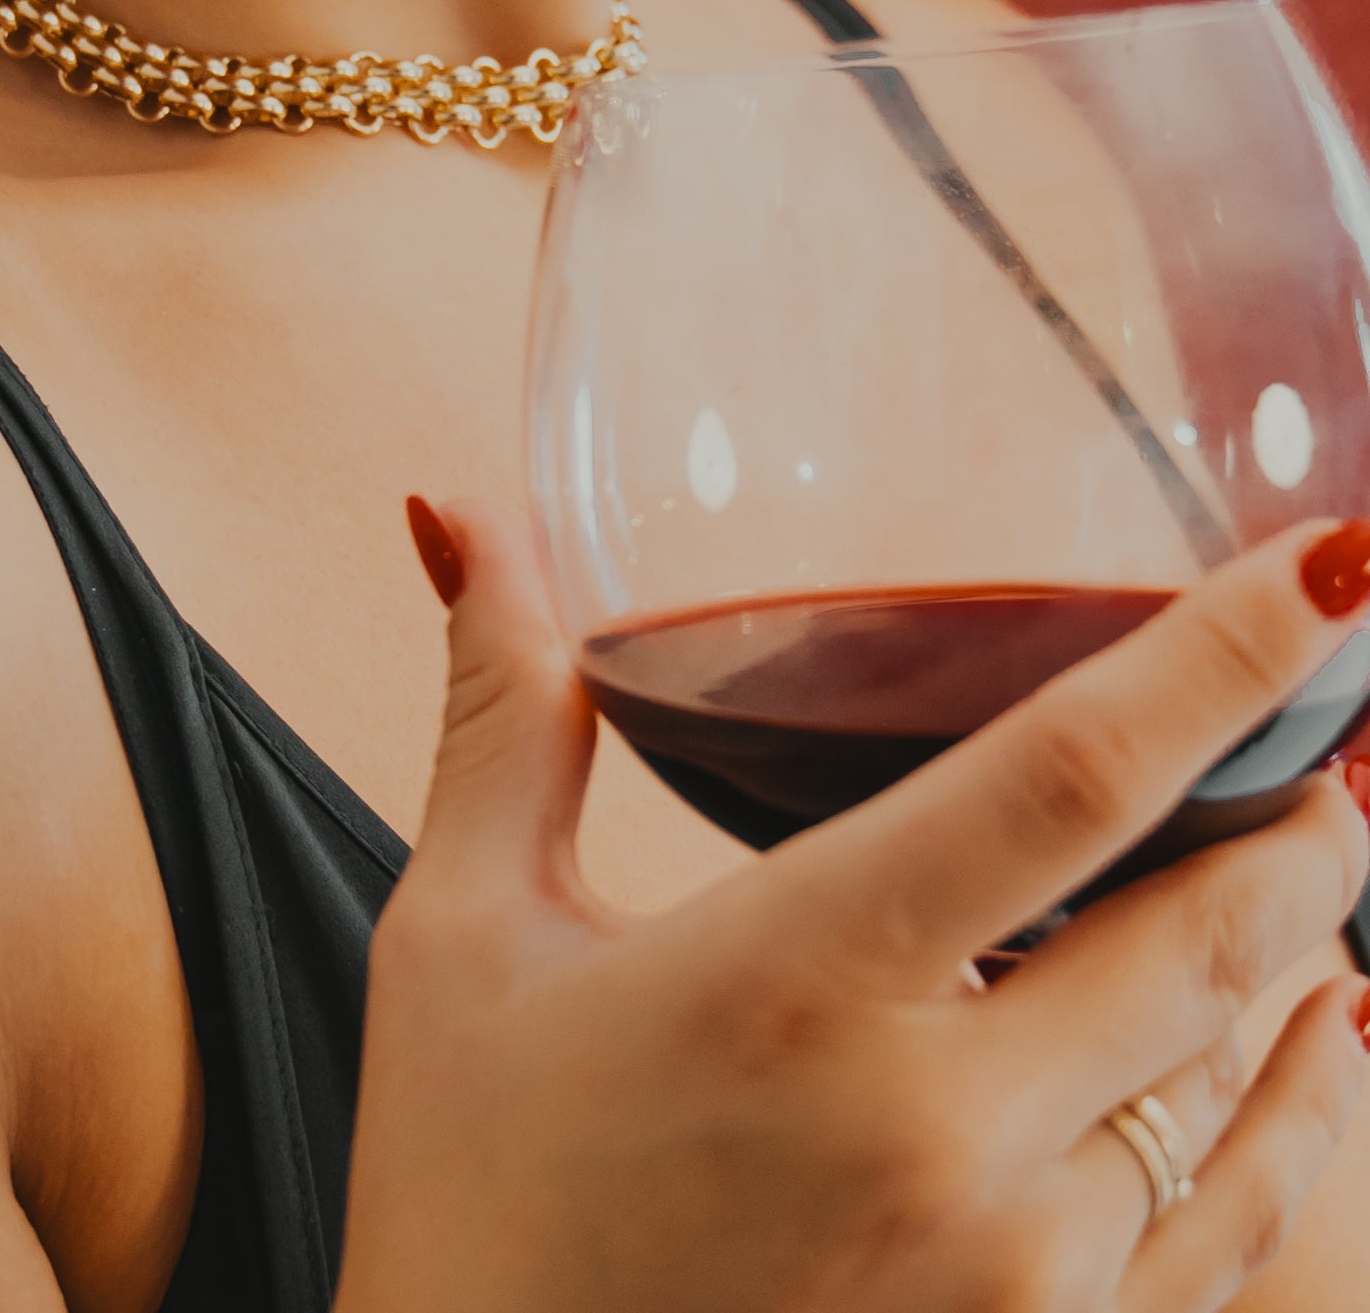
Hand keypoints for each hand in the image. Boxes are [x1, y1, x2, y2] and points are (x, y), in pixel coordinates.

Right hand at [335, 506, 1369, 1312]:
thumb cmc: (467, 1188)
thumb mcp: (464, 929)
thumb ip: (502, 706)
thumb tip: (460, 507)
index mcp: (795, 979)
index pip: (1067, 779)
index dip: (1219, 654)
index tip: (1335, 562)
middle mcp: (942, 1133)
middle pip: (1207, 931)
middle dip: (1297, 813)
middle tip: (1326, 722)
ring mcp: (1016, 1282)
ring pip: (1240, 1084)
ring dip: (1299, 956)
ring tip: (1323, 859)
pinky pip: (1246, 1236)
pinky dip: (1310, 1125)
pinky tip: (1331, 1052)